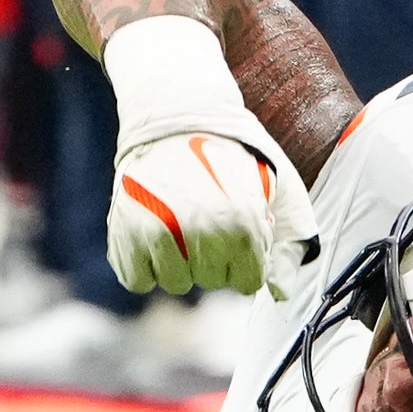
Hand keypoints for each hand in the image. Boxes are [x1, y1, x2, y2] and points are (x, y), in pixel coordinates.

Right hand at [100, 14, 318, 299]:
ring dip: (179, 262)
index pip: (247, 282)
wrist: (176, 118)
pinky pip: (138, 280)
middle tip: (207, 221)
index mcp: (244, 223)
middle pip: (211, 282)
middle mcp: (201, 232)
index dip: (245, 260)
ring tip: (180, 224)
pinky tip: (153, 234)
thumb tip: (282, 294)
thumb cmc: (234, 156)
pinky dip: (144, 265)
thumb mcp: (279, 190)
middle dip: (214, 259)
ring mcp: (160, 234)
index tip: (238, 234)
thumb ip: (287, 245)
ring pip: (175, 283)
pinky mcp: (125, 233)